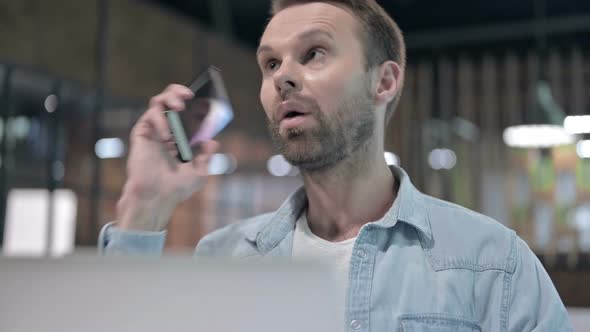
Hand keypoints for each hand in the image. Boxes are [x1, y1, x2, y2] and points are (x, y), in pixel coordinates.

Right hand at [116, 84, 218, 230]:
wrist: (157, 197)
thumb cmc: (177, 188)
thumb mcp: (200, 172)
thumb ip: (207, 156)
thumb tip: (213, 141)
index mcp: (181, 138)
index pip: (188, 113)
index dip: (195, 103)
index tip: (205, 99)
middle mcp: (167, 131)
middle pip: (171, 101)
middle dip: (179, 92)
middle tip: (189, 94)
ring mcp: (154, 131)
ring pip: (158, 102)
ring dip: (170, 98)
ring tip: (179, 106)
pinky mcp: (142, 133)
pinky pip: (151, 115)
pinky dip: (161, 120)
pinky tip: (167, 136)